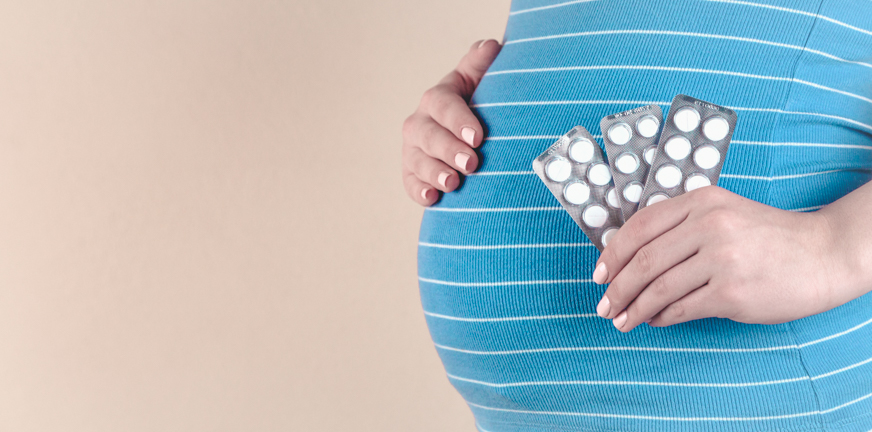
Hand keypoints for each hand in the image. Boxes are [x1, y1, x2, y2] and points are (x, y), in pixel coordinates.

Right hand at [401, 39, 500, 205]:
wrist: (468, 138)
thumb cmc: (479, 107)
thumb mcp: (480, 83)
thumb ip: (481, 65)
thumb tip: (490, 46)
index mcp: (437, 99)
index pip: (442, 105)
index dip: (459, 120)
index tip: (478, 136)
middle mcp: (420, 123)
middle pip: (428, 135)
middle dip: (449, 150)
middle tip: (472, 163)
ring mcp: (414, 150)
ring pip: (417, 161)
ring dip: (434, 173)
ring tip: (453, 183)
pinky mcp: (413, 175)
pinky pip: (410, 184)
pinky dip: (419, 192)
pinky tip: (432, 199)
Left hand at [591, 186, 843, 331]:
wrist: (823, 254)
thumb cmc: (767, 237)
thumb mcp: (723, 213)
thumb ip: (681, 228)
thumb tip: (629, 262)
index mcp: (701, 201)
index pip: (639, 227)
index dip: (612, 254)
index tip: (599, 274)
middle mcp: (709, 226)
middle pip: (643, 261)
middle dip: (616, 287)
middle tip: (604, 305)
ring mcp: (721, 259)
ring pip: (657, 288)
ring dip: (633, 308)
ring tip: (621, 321)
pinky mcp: (731, 292)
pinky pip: (681, 308)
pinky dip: (660, 317)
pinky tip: (653, 320)